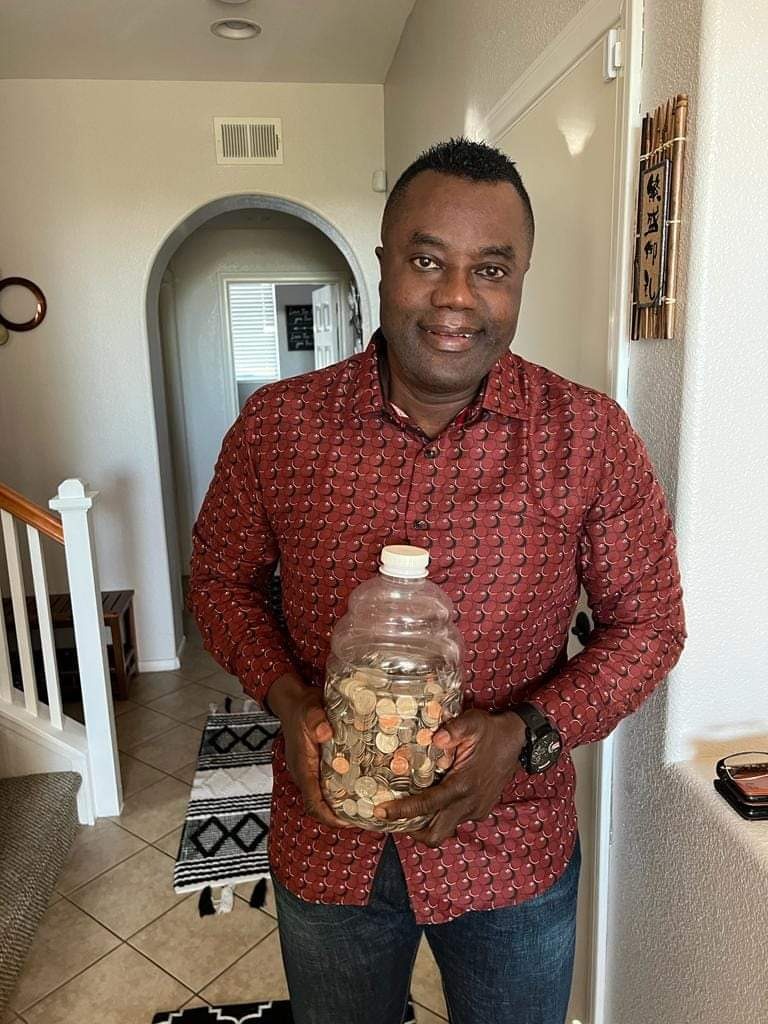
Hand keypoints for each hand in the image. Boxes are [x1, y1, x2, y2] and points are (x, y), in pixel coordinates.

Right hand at [267, 673, 351, 829]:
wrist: (294, 701)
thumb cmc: (301, 707)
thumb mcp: (310, 710)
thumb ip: (316, 721)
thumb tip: (325, 733)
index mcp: (302, 767)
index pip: (313, 802)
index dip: (329, 816)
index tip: (348, 822)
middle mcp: (306, 773)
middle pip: (320, 804)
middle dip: (340, 814)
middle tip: (365, 816)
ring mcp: (311, 770)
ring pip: (325, 795)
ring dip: (343, 803)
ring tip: (367, 805)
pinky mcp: (317, 764)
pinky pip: (329, 783)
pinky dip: (344, 788)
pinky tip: (362, 784)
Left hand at [373, 709, 526, 846]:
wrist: (517, 740)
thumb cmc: (490, 730)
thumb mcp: (473, 722)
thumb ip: (455, 729)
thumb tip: (436, 737)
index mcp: (463, 785)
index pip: (428, 805)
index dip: (403, 810)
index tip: (381, 811)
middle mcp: (469, 803)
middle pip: (435, 833)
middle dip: (411, 830)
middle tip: (392, 816)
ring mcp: (476, 810)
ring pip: (445, 829)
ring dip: (425, 825)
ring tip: (406, 810)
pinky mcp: (480, 810)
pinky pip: (455, 820)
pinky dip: (439, 816)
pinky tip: (430, 799)